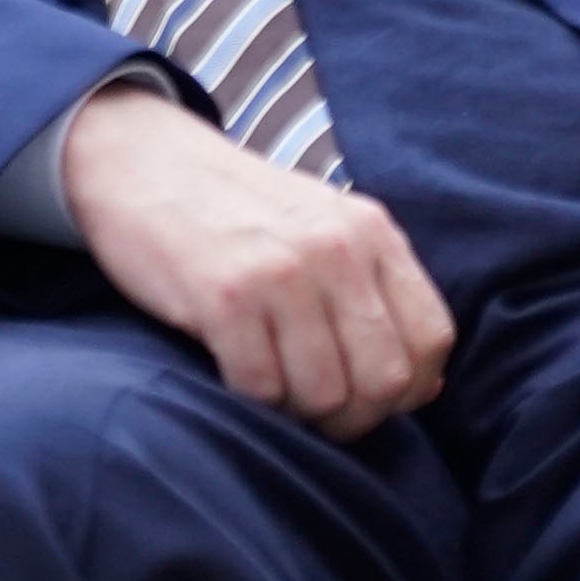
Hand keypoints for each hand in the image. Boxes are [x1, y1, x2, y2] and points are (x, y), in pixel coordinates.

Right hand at [56, 83, 454, 433]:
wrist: (147, 163)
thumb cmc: (241, 212)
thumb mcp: (328, 230)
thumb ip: (378, 295)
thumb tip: (427, 388)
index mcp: (372, 233)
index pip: (432, 339)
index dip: (409, 388)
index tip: (371, 396)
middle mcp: (337, 249)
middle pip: (385, 379)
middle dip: (355, 417)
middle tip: (318, 412)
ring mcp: (282, 271)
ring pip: (325, 395)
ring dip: (300, 414)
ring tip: (275, 389)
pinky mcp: (224, 296)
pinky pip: (261, 388)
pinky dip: (253, 401)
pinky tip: (238, 373)